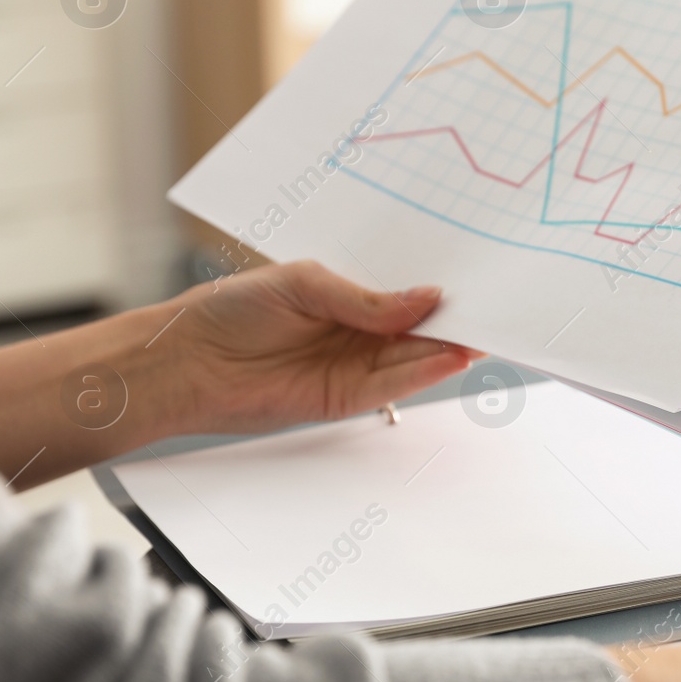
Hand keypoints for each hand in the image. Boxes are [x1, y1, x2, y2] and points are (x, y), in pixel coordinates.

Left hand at [156, 260, 480, 435]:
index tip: (476, 283)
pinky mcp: (344, 398)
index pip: (405, 293)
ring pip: (412, 358)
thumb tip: (425, 299)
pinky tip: (449, 358)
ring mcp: (352, 365)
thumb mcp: (305, 284)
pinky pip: (392, 386)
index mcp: (348, 296)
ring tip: (480, 335)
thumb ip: (367, 300)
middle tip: (492, 310)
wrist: (187, 362)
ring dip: (447, 350)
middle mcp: (356, 331)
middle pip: (417, 328)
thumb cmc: (232, 312)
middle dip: (454, 321)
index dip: (439, 290)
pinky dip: (422, 374)